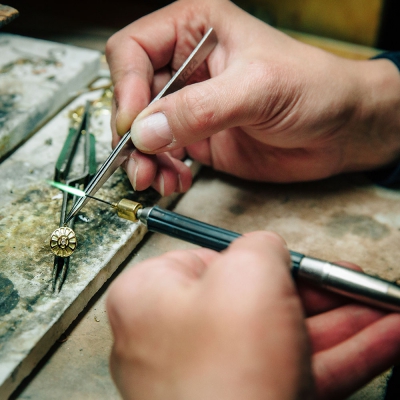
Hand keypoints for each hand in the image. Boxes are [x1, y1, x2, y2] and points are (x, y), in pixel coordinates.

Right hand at [106, 0, 399, 195]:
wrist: (338, 130)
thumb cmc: (314, 88)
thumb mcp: (257, 88)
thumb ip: (199, 109)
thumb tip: (146, 130)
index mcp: (195, 31)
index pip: (134, 50)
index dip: (127, 87)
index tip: (134, 123)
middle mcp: (187, 67)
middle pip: (133, 96)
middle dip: (131, 132)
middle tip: (138, 161)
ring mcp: (191, 106)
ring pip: (144, 130)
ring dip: (143, 158)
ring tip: (154, 179)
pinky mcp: (199, 138)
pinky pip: (165, 154)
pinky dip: (163, 170)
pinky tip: (174, 180)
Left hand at [106, 232, 399, 399]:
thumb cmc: (225, 368)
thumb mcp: (249, 271)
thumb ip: (259, 245)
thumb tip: (266, 249)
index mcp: (151, 296)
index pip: (209, 261)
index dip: (258, 261)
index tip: (296, 263)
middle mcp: (172, 336)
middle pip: (253, 300)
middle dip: (317, 293)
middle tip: (350, 287)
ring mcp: (209, 375)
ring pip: (281, 335)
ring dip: (340, 323)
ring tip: (381, 311)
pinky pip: (295, 369)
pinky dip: (341, 356)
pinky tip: (380, 340)